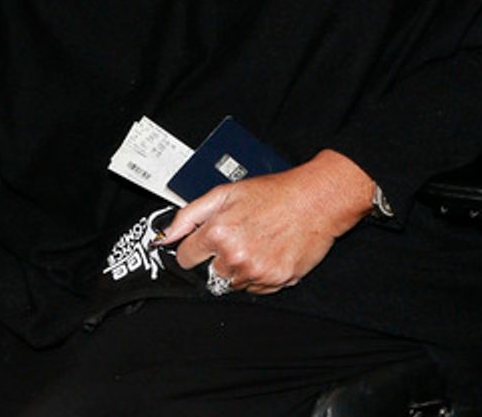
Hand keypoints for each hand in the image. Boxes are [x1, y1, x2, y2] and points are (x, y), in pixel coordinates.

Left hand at [159, 150, 374, 294]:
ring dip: (241, 267)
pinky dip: (260, 274)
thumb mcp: (226, 193)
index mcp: (218, 233)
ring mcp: (256, 272)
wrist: (315, 200)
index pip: (186, 258)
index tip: (202, 243)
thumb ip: (189, 215)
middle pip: (211, 272)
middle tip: (241, 235)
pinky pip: (256, 288)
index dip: (194, 248)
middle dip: (220, 257)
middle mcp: (235, 257)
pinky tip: (270, 251)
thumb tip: (165, 236)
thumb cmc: (274, 193)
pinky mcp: (276, 282)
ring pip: (234, 282)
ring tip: (258, 241)